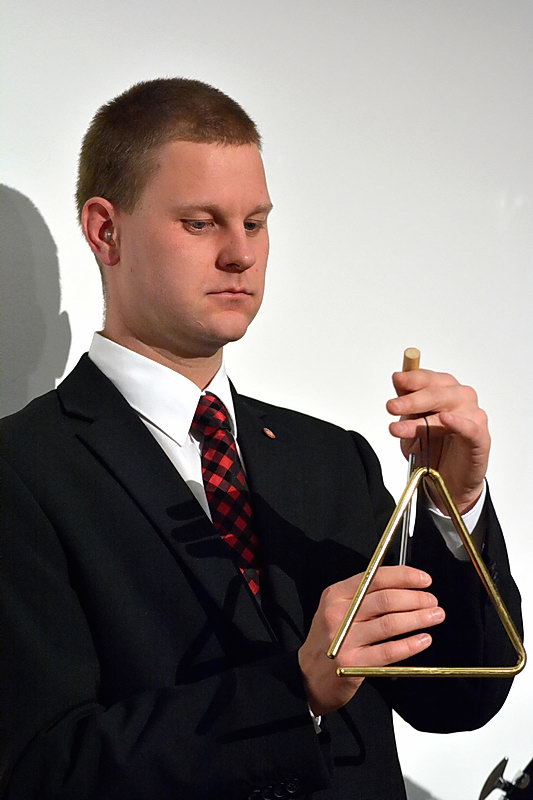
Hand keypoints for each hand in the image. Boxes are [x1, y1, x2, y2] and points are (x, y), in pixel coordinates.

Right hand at [297, 566, 443, 715]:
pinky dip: (410, 645)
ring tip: (435, 616)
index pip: (374, 577)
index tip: (424, 579)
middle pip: (385, 600)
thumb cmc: (330, 640)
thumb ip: (364, 596)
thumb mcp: (337, 609)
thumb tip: (404, 586)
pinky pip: (388, 652)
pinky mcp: (353, 663)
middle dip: (415, 598)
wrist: (308, 676)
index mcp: (336, 594)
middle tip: (432, 601)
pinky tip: (423, 640)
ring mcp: (345, 639)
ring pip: (390, 624)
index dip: (404, 576)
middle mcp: (338, 613)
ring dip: (418, 618)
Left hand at [386, 369, 489, 513]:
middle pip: (436, 392)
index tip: (397, 380)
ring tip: (401, 429)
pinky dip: (459, 423)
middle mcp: (460, 398)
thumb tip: (398, 383)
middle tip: (392, 407)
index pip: (427, 378)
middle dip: (411, 399)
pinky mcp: (480, 438)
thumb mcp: (410, 425)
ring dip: (422, 419)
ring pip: (449, 409)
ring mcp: (472, 417)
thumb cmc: (431, 449)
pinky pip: (470, 428)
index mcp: (443, 390)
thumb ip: (406, 406)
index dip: (412, 378)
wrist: (446, 481)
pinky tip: (445, 419)